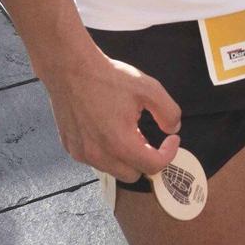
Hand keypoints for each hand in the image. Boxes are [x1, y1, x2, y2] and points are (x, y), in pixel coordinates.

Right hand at [40, 46, 182, 183]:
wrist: (71, 69)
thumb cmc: (108, 78)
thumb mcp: (149, 88)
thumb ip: (168, 112)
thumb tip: (173, 129)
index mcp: (120, 143)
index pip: (152, 166)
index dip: (169, 154)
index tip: (171, 139)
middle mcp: (98, 154)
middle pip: (133, 175)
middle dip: (146, 160)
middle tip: (149, 139)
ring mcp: (82, 153)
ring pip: (113, 170)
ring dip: (126, 158)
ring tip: (128, 132)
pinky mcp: (71, 148)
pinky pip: (95, 161)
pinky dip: (107, 153)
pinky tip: (109, 131)